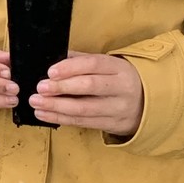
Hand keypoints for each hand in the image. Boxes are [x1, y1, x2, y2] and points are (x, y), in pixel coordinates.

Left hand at [29, 53, 145, 136]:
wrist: (147, 104)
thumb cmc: (116, 80)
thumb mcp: (107, 66)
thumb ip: (81, 61)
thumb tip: (52, 58)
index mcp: (118, 68)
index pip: (93, 65)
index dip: (70, 67)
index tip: (50, 72)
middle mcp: (120, 88)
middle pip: (88, 87)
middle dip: (61, 87)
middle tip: (40, 88)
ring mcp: (117, 108)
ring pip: (84, 109)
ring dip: (56, 107)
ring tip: (36, 103)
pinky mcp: (112, 125)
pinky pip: (83, 122)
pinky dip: (61, 118)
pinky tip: (45, 114)